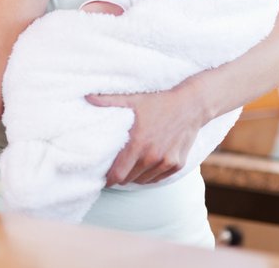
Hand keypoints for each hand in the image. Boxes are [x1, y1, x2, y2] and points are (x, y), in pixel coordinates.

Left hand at [85, 88, 203, 185]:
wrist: (191, 105)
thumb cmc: (158, 101)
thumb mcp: (132, 99)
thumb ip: (108, 101)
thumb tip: (86, 97)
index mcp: (137, 143)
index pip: (117, 174)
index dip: (108, 178)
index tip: (103, 175)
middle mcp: (152, 156)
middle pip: (128, 179)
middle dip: (120, 176)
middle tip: (115, 169)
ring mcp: (166, 162)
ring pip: (143, 180)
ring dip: (135, 176)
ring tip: (130, 166)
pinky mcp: (177, 164)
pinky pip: (158, 178)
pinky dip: (150, 175)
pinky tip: (146, 164)